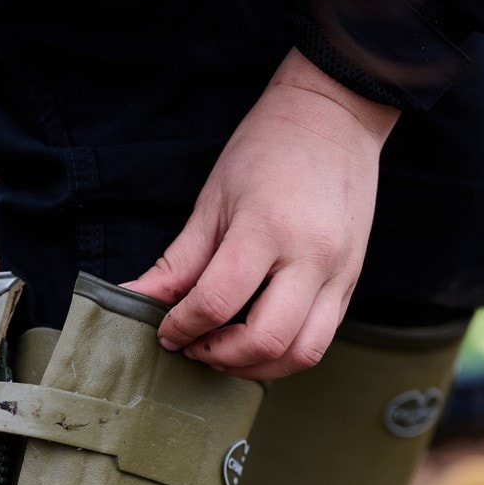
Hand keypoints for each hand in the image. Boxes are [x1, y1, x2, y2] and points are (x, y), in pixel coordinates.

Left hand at [124, 49, 398, 378]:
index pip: (216, 301)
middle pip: (264, 341)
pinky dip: (283, 355)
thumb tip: (133, 298)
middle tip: (193, 346)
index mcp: (266, 228)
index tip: (167, 331)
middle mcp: (310, 256)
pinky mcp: (351, 283)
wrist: (335, 117)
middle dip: (218, 356)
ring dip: (256, 368)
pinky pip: (319, 341)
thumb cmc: (268, 150)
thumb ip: (176, 262)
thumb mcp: (213, 201)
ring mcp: (338, 273)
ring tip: (225, 352)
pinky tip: (255, 343)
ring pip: (300, 354)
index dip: (183, 327)